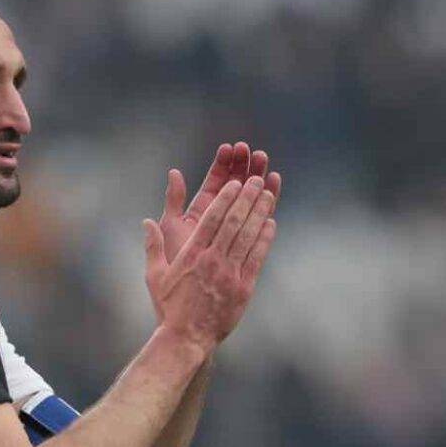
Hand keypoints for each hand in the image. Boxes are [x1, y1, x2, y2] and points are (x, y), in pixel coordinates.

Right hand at [143, 176, 276, 351]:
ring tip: (267, 195)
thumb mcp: (155, 276)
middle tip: (256, 180)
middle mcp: (212, 261)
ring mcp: (230, 274)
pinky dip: (264, 239)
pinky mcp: (243, 288)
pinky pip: (256, 258)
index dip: (226, 198)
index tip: (235, 183)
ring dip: (259, 213)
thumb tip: (147, 222)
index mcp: (192, 255)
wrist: (186, 338)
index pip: (212, 219)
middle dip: (246, 199)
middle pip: (233, 222)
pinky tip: (270, 223)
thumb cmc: (169, 307)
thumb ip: (153, 247)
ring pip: (248, 237)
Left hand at [159, 142, 280, 262]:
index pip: (214, 181)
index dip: (222, 164)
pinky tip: (273, 185)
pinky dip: (267, 202)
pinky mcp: (248, 243)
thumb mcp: (172, 227)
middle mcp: (220, 219)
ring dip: (258, 178)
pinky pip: (260, 218)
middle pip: (235, 186)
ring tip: (264, 160)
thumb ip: (174, 200)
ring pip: (250, 199)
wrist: (191, 299)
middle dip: (243, 166)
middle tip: (253, 151)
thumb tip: (174, 172)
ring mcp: (235, 230)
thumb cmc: (177, 262)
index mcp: (201, 212)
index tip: (229, 148)